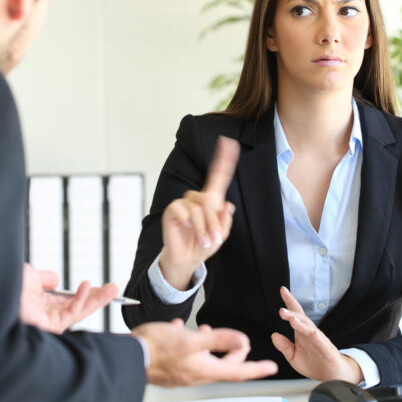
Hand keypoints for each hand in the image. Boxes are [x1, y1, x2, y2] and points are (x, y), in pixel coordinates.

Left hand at [17, 263, 118, 333]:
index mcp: (41, 305)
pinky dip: (81, 300)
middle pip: (78, 308)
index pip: (69, 301)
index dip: (85, 293)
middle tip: (116, 289)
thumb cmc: (6, 286)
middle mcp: (46, 315)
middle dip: (98, 299)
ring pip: (79, 313)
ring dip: (97, 300)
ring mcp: (48, 323)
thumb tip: (56, 279)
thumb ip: (44, 278)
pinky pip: (71, 314)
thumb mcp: (30, 275)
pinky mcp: (50, 328)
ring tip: (113, 289)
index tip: (100, 286)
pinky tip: (88, 286)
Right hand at [133, 318, 277, 385]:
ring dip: (209, 344)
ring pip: (204, 359)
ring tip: (204, 328)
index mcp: (204, 370)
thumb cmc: (157, 347)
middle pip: (222, 366)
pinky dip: (188, 342)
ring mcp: (182, 373)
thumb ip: (218, 340)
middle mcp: (195, 375)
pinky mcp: (170, 368)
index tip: (272, 367)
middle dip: (232, 352)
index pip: (238, 371)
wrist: (128, 355)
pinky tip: (178, 328)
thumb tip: (242, 341)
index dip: (256, 368)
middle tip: (237, 340)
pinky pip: (186, 355)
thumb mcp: (191, 339)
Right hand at [157, 136, 239, 289]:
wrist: (187, 259)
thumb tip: (227, 204)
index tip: (229, 142)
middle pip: (209, 199)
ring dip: (203, 227)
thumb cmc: (203, 245)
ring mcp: (184, 203)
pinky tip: (186, 228)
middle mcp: (197, 198)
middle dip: (214, 222)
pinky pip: (183, 210)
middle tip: (215, 239)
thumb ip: (225, 221)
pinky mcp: (172, 211)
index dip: (224, 160)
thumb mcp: (220, 235)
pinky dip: (189, 222)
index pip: (218, 176)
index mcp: (211, 201)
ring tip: (204, 241)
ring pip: (198, 208)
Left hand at [270, 286, 361, 382]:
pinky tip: (312, 333)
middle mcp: (311, 333)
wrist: (331, 376)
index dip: (290, 301)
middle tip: (281, 311)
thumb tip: (273, 335)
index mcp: (302, 333)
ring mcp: (320, 341)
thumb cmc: (314, 363)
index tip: (282, 290)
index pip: (295, 314)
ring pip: (310, 329)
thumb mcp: (293, 356)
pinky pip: (322, 343)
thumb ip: (284, 346)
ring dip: (301, 323)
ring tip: (292, 319)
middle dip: (292, 313)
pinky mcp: (327, 351)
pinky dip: (317, 337)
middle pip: (301, 319)